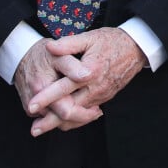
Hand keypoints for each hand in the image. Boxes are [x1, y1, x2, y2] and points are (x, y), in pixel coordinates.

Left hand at [24, 28, 146, 136]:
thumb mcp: (90, 37)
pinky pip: (87, 113)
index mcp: (90, 71)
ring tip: (44, 128)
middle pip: (70, 109)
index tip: (30, 105)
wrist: (136, 48)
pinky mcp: (105, 98)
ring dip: (61, 123)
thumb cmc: (111, 40)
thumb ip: (68, 44)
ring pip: (79, 116)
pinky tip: (63, 121)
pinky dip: (75, 119)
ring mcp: (102, 95)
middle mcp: (96, 87)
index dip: (46, 97)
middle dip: (51, 121)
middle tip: (34, 130)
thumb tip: (49, 47)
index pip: (63, 88)